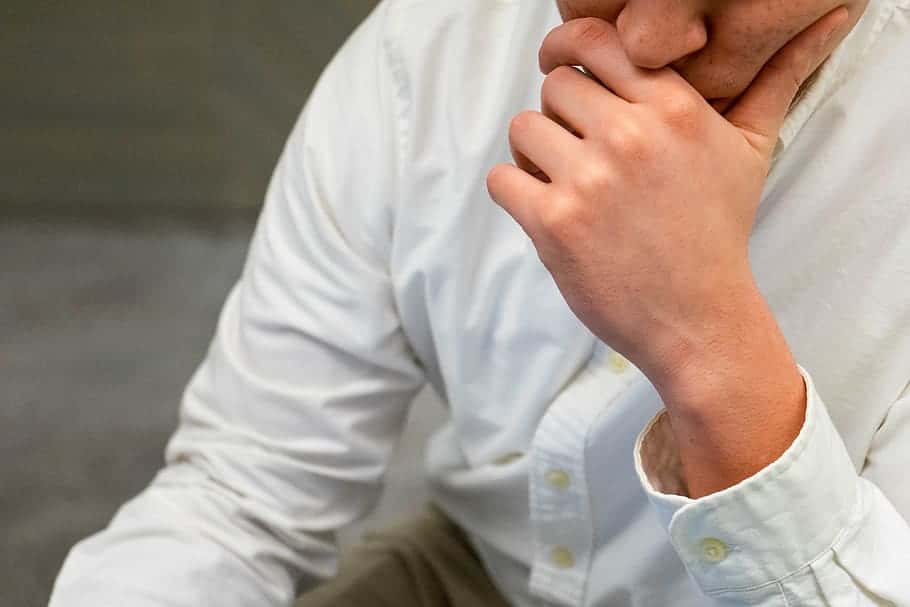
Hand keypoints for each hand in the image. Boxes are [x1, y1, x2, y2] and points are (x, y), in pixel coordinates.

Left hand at [486, 8, 848, 386]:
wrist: (699, 318)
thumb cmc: (717, 232)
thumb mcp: (750, 148)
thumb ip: (772, 81)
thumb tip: (825, 22)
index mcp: (674, 107)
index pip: (596, 41)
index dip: (572, 55)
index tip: (568, 78)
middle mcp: (631, 135)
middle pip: (554, 86)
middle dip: (561, 118)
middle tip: (582, 154)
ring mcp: (590, 179)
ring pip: (523, 128)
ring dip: (535, 156)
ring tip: (565, 186)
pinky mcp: (555, 222)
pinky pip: (502, 179)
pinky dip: (516, 193)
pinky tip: (547, 210)